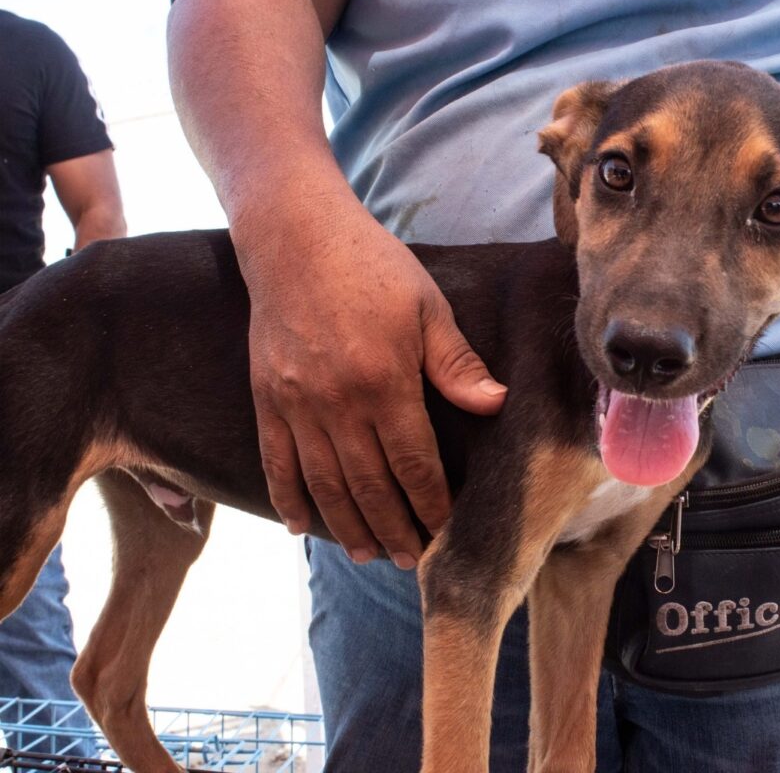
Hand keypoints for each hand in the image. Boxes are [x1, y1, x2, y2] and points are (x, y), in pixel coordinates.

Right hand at [234, 206, 506, 567]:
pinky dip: (289, 498)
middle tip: (408, 561)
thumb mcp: (428, 306)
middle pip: (369, 485)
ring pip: (324, 483)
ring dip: (346, 526)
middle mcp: (337, 402)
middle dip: (393, 528)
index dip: (430, 504)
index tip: (443, 533)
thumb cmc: (372, 266)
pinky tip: (303, 527)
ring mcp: (296, 403)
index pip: (413, 463)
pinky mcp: (265, 397)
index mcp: (385, 382)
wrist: (294, 237)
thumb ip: (457, 362)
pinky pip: (276, 461)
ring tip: (366, 554)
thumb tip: (495, 405)